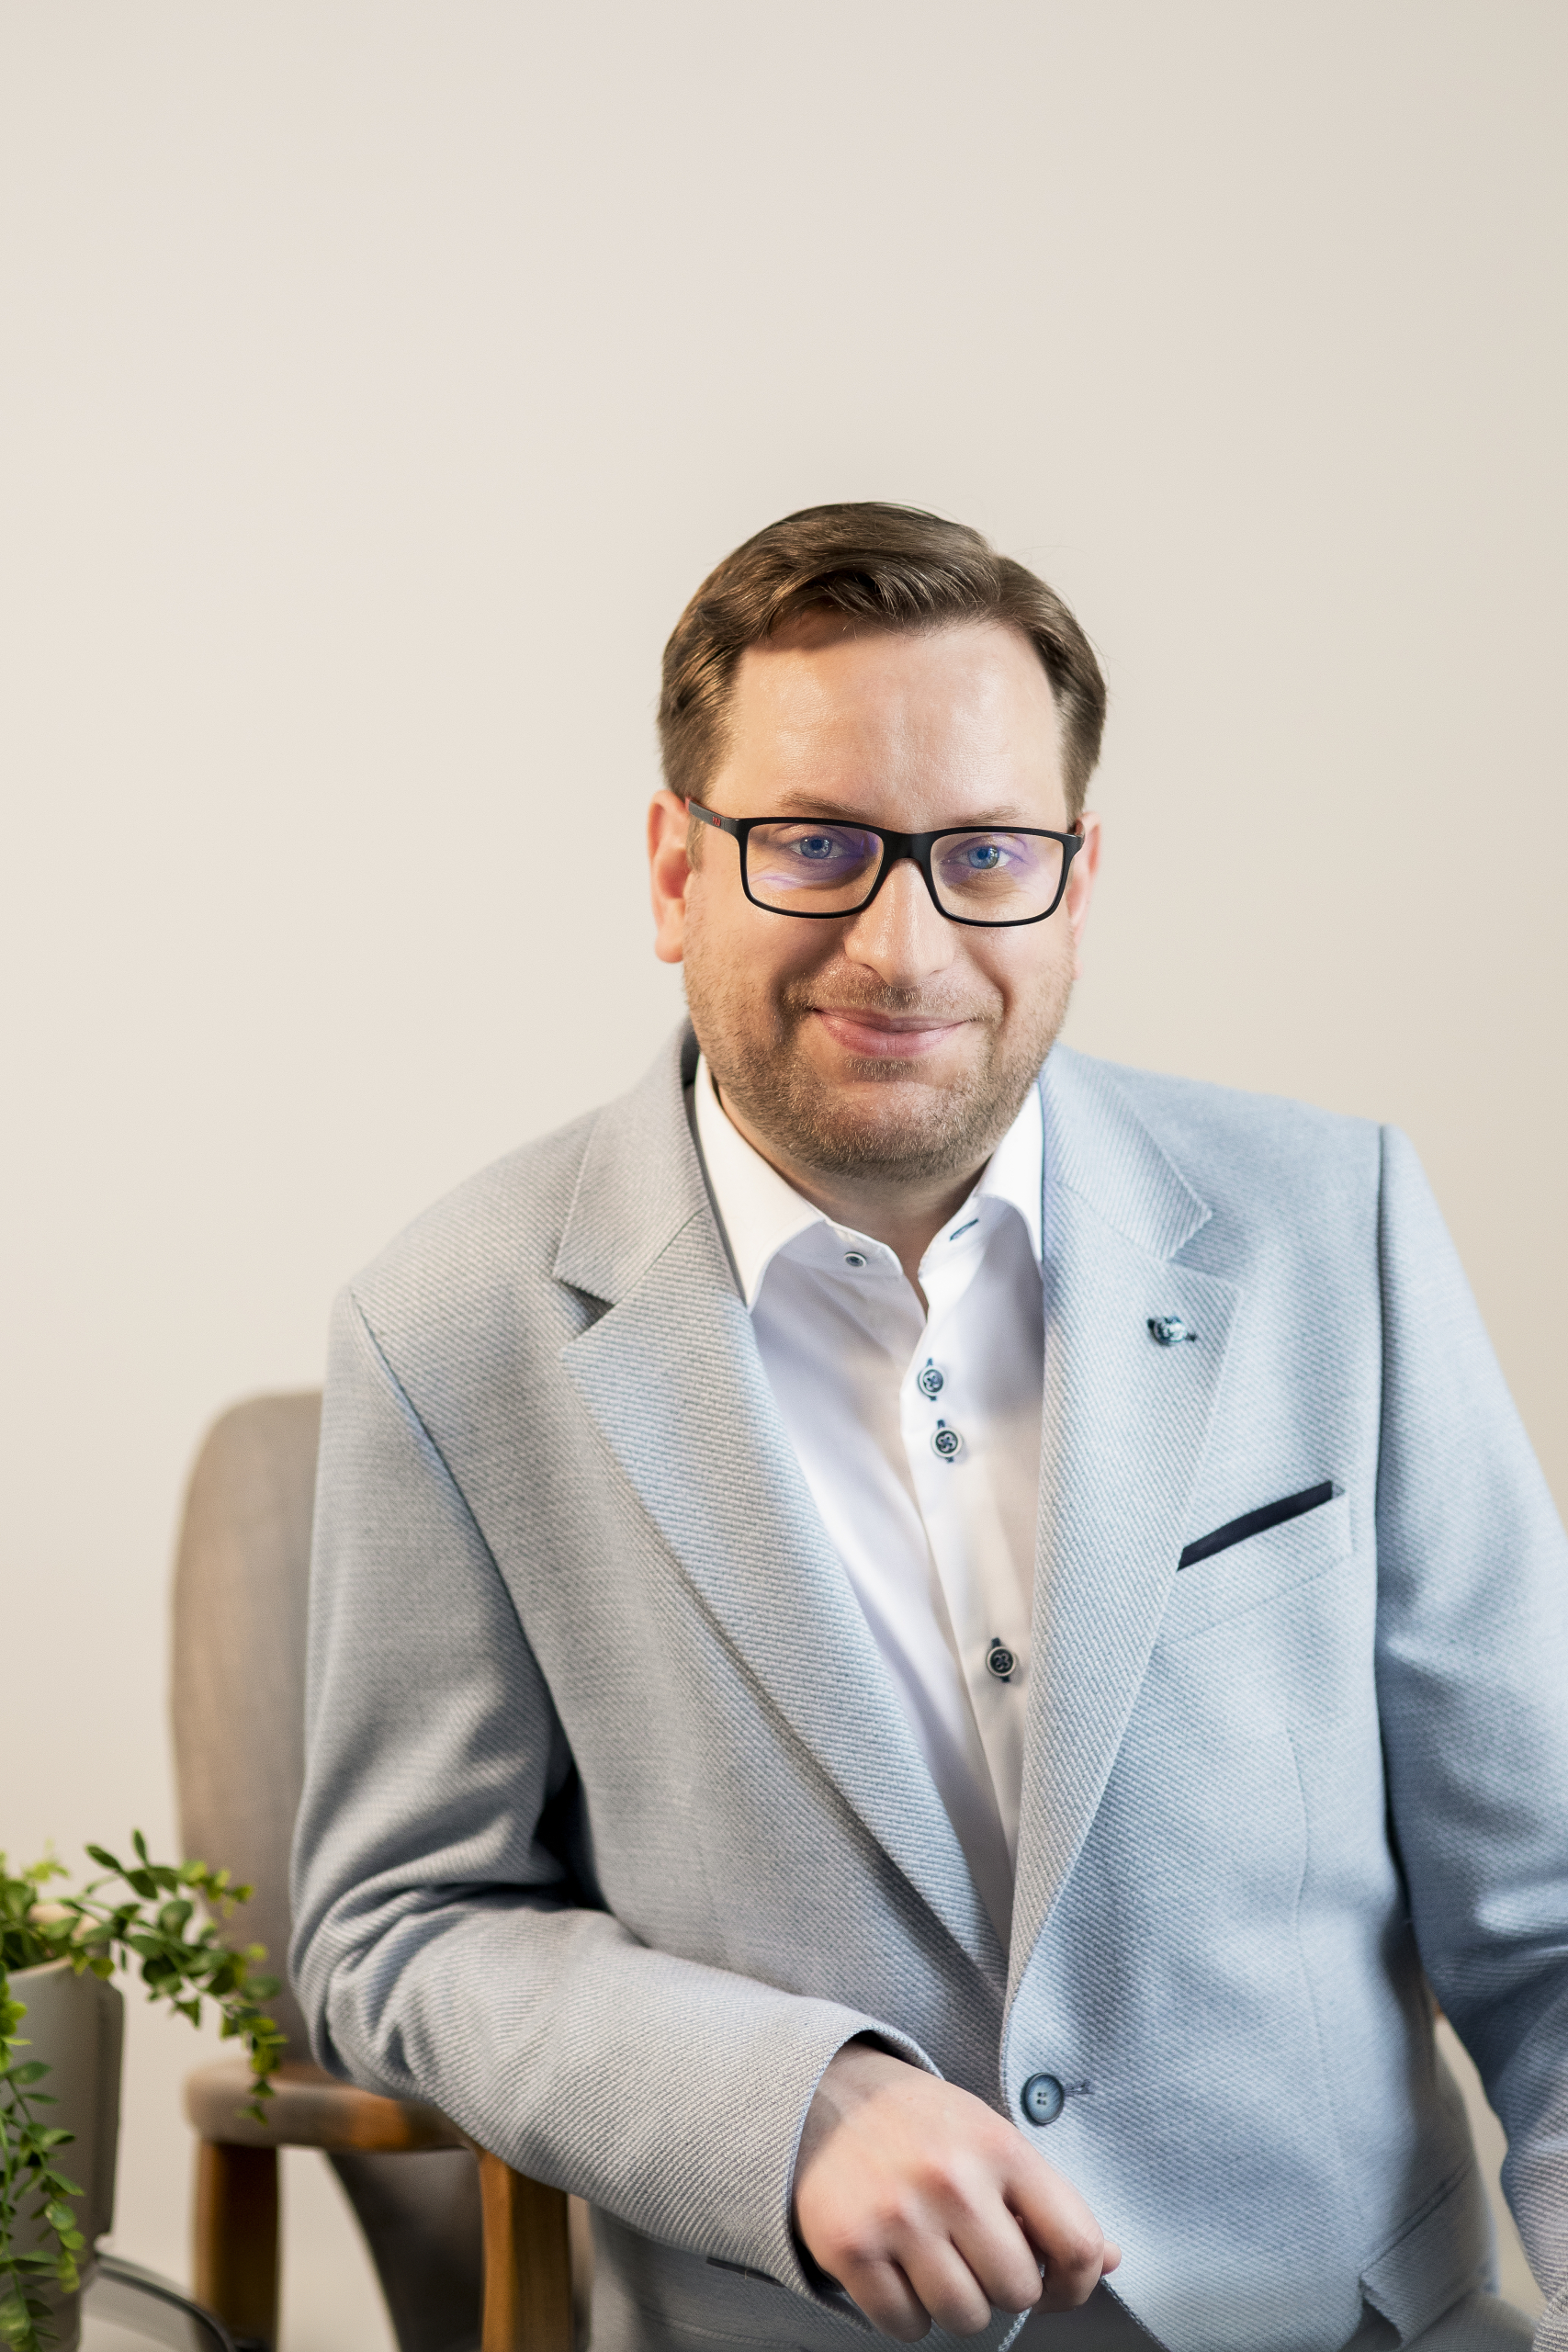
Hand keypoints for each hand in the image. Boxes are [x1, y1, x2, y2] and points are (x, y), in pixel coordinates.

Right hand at [792, 2043, 1119, 2340]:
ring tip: (936, 2260)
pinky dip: (906, 2312)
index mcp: (1000, 2147)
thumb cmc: (919, 2124)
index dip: (1077, 2283)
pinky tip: (898, 2269)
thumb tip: (1110, 2259)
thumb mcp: (990, 2138)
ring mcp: (899, 2216)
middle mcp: (952, 2180)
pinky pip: (905, 2327)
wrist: (822, 2094)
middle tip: (977, 2256)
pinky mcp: (851, 2247)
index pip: (1078, 2244)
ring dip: (956, 2303)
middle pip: (1018, 2291)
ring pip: (965, 2317)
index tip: (1056, 2284)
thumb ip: (1049, 2199)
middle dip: (1004, 2286)